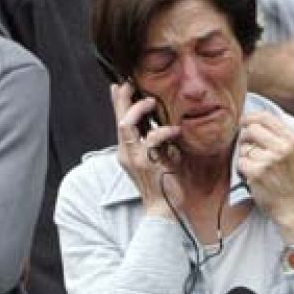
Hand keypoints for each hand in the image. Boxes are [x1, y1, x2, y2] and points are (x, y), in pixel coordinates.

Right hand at [110, 82, 181, 216]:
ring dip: (139, 110)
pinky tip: (175, 130)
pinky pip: (151, 139)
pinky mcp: (145, 164)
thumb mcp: (158, 158)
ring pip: (126, 125)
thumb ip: (155, 143)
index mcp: (127, 152)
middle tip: (130, 84)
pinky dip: (163, 131)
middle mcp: (126, 154)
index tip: (119, 85)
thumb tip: (161, 125)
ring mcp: (134, 158)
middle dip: (123, 99)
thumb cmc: (163, 185)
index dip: (118, 103)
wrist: (162, 210)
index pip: (119, 122)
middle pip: (119, 119)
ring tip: (152, 102)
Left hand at [236, 111, 293, 242]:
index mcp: (292, 139)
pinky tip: (252, 176)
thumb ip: (279, 136)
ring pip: (244, 147)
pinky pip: (240, 162)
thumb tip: (253, 121)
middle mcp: (283, 147)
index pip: (266, 117)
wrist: (293, 206)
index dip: (250, 118)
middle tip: (248, 148)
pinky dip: (242, 169)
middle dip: (244, 137)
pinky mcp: (257, 173)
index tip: (244, 123)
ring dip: (244, 157)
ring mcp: (269, 160)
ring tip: (256, 167)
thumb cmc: (290, 179)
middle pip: (251, 129)